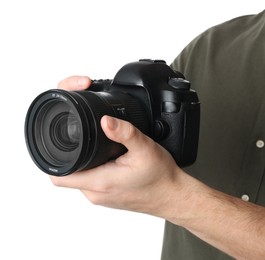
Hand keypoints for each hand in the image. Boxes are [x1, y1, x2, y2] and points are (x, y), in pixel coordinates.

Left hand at [50, 76, 181, 215]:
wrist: (173, 195)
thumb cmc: (161, 178)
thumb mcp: (145, 149)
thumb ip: (125, 133)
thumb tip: (106, 120)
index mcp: (100, 182)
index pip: (59, 177)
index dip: (51, 159)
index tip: (57, 143)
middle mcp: (96, 193)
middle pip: (67, 175)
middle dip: (69, 155)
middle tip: (79, 138)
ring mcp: (101, 196)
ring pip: (79, 176)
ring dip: (82, 161)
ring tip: (96, 147)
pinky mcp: (108, 195)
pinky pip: (91, 181)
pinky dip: (92, 167)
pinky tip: (106, 157)